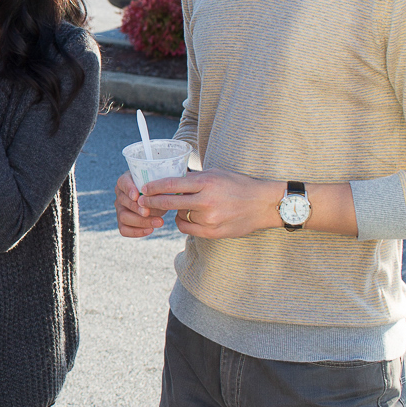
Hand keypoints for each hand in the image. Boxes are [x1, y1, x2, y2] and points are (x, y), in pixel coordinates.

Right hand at [115, 171, 169, 237]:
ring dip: (141, 221)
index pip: (123, 183)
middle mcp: (120, 195)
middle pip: (123, 201)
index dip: (129, 189)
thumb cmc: (156, 188)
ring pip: (124, 217)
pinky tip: (151, 230)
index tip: (137, 196)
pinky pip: (124, 230)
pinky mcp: (122, 222)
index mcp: (125, 181)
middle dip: (137, 208)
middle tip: (148, 211)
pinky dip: (137, 232)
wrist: (156, 198)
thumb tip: (161, 195)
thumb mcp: (157, 184)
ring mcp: (120, 209)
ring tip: (159, 222)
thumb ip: (156, 187)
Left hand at [137, 169, 281, 238]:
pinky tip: (189, 216)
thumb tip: (169, 181)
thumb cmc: (238, 185)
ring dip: (176, 211)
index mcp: (206, 183)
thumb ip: (194, 178)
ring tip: (186, 206)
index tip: (143, 188)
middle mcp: (206, 201)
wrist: (263, 204)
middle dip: (152, 202)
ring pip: (179, 216)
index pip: (172, 185)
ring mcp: (209, 219)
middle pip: (169, 202)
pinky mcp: (212, 232)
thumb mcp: (216, 174)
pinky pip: (187, 228)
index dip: (154, 187)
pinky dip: (184, 222)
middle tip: (142, 202)